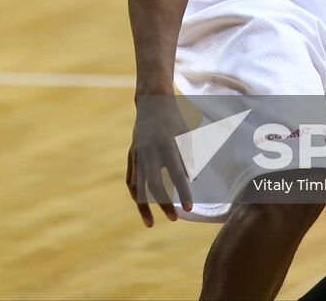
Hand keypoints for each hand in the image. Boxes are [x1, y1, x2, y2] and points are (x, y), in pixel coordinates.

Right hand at [126, 100, 192, 226]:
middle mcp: (150, 151)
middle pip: (155, 184)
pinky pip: (131, 179)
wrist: (152, 101)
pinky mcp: (132, 154)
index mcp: (167, 144)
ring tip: (150, 224)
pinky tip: (141, 206)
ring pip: (139, 186)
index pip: (177, 174)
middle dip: (164, 204)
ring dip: (145, 206)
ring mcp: (138, 153)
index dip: (184, 192)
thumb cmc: (175, 118)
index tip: (190, 208)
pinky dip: (135, 194)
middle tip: (175, 218)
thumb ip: (190, 155)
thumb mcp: (187, 133)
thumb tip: (194, 179)